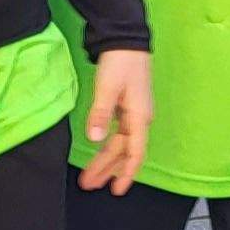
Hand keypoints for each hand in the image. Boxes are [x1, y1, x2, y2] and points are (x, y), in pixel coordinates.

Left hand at [78, 49, 152, 195]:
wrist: (126, 39)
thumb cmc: (120, 62)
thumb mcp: (108, 88)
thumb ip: (101, 114)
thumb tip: (94, 140)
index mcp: (139, 117)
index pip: (135, 153)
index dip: (126, 173)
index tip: (116, 190)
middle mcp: (139, 119)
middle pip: (124, 151)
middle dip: (108, 169)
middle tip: (89, 185)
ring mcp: (134, 113)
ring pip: (120, 143)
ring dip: (106, 160)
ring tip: (91, 176)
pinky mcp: (127, 106)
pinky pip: (119, 133)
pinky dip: (109, 145)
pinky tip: (100, 151)